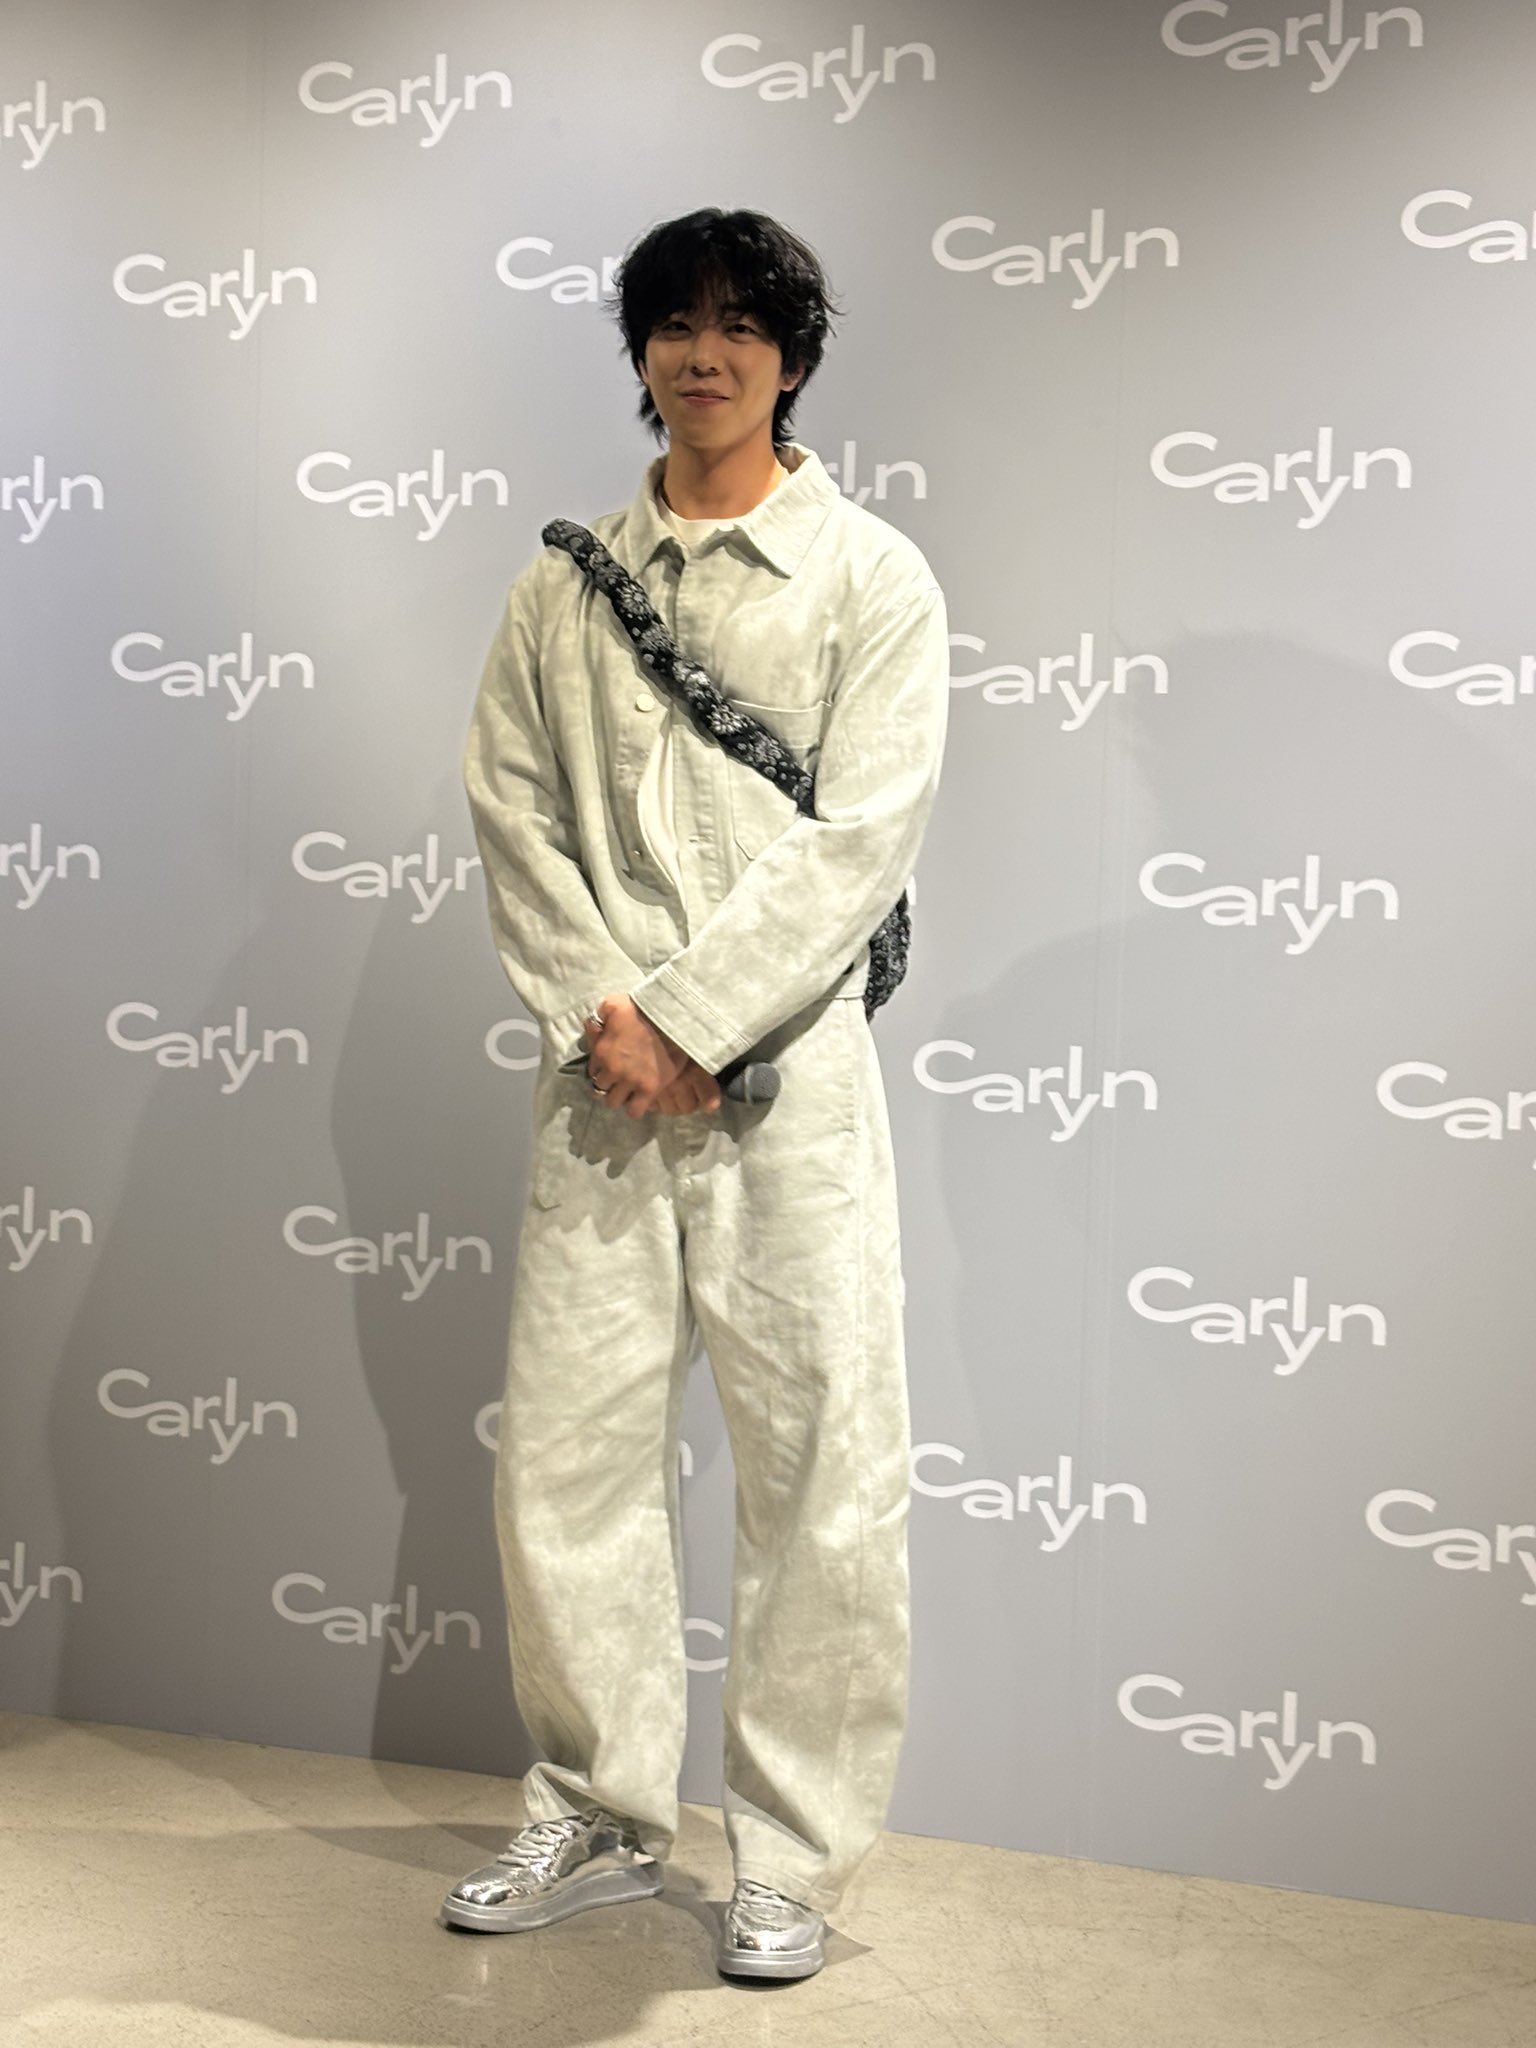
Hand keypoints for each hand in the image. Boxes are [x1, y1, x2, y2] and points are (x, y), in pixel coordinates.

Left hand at [583, 997, 719, 1118]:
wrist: (672, 1018)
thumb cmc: (642, 1009)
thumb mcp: (613, 1004)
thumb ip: (597, 1017)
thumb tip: (591, 1029)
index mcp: (601, 1051)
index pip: (592, 1072)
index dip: (600, 1070)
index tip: (609, 1067)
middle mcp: (613, 1070)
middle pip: (600, 1089)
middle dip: (607, 1085)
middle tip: (618, 1080)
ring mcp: (631, 1081)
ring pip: (613, 1103)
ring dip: (619, 1097)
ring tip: (627, 1091)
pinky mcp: (650, 1089)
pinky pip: (635, 1111)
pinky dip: (635, 1108)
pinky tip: (639, 1099)